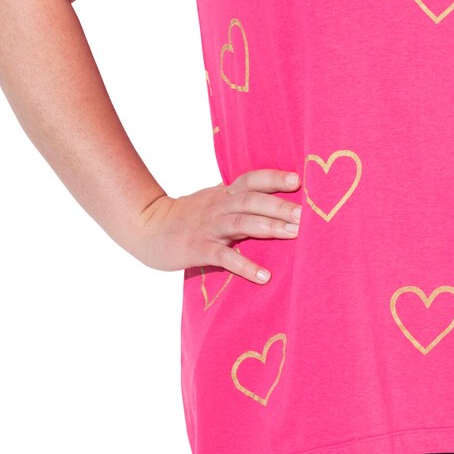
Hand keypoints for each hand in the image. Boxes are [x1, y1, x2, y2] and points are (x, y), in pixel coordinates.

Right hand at [132, 167, 302, 283]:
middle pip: (252, 200)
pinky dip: (245, 266)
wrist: (148, 227)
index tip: (298, 179)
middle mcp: (219, 206)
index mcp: (224, 193)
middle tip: (305, 214)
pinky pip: (225, 257)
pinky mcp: (199, 249)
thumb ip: (239, 198)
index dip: (274, 178)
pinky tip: (263, 276)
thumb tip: (275, 198)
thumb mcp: (214, 200)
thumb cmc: (189, 215)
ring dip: (269, 226)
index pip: (252, 179)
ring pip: (242, 223)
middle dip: (280, 205)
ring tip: (294, 234)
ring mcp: (209, 227)